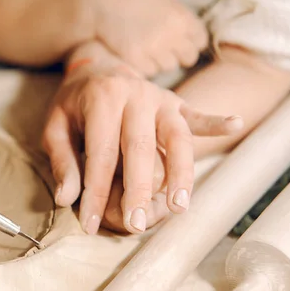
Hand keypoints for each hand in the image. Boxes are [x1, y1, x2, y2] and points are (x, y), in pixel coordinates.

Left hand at [41, 64, 241, 233]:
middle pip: (140, 149)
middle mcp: (135, 95)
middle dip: (137, 190)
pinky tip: (235, 125)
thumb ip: (61, 161)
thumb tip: (68, 198)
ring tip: (178, 206)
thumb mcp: (54, 127)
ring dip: (180, 173)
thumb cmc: (73, 104)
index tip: (89, 224)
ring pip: (176, 137)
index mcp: (102, 100)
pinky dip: (216, 122)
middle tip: (134, 225)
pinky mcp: (176, 102)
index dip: (95, 192)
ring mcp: (160, 98)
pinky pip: (198, 114)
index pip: (101, 154)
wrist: (96, 65)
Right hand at [81, 0, 206, 76]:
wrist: (101, 5)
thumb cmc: (132, 1)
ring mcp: (153, 49)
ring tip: (145, 48)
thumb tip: (194, 37)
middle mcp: (171, 34)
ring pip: (168, 66)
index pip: (200, 41)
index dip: (191, 43)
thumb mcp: (163, 1)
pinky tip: (135, 53)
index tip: (181, 43)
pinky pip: (149, 72)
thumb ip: (181, 18)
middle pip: (188, 58)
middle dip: (179, 55)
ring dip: (159, 61)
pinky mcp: (136, 60)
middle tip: (163, 49)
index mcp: (181, 17)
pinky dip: (143, 66)